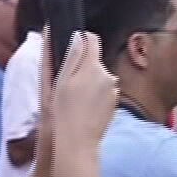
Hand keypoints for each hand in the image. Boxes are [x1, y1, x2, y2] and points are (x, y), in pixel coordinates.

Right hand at [47, 32, 116, 152]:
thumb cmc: (65, 111)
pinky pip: (103, 91)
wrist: (78, 140)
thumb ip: (73, 55)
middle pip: (95, 61)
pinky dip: (95, 95)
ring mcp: (113, 90)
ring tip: (75, 98)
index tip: (74, 44)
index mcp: (93, 67)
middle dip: (83, 66)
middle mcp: (107, 75)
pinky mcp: (114, 102)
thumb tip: (78, 36)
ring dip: (89, 82)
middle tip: (68, 82)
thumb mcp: (62, 80)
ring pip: (99, 77)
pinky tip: (84, 107)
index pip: (92, 40)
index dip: (82, 39)